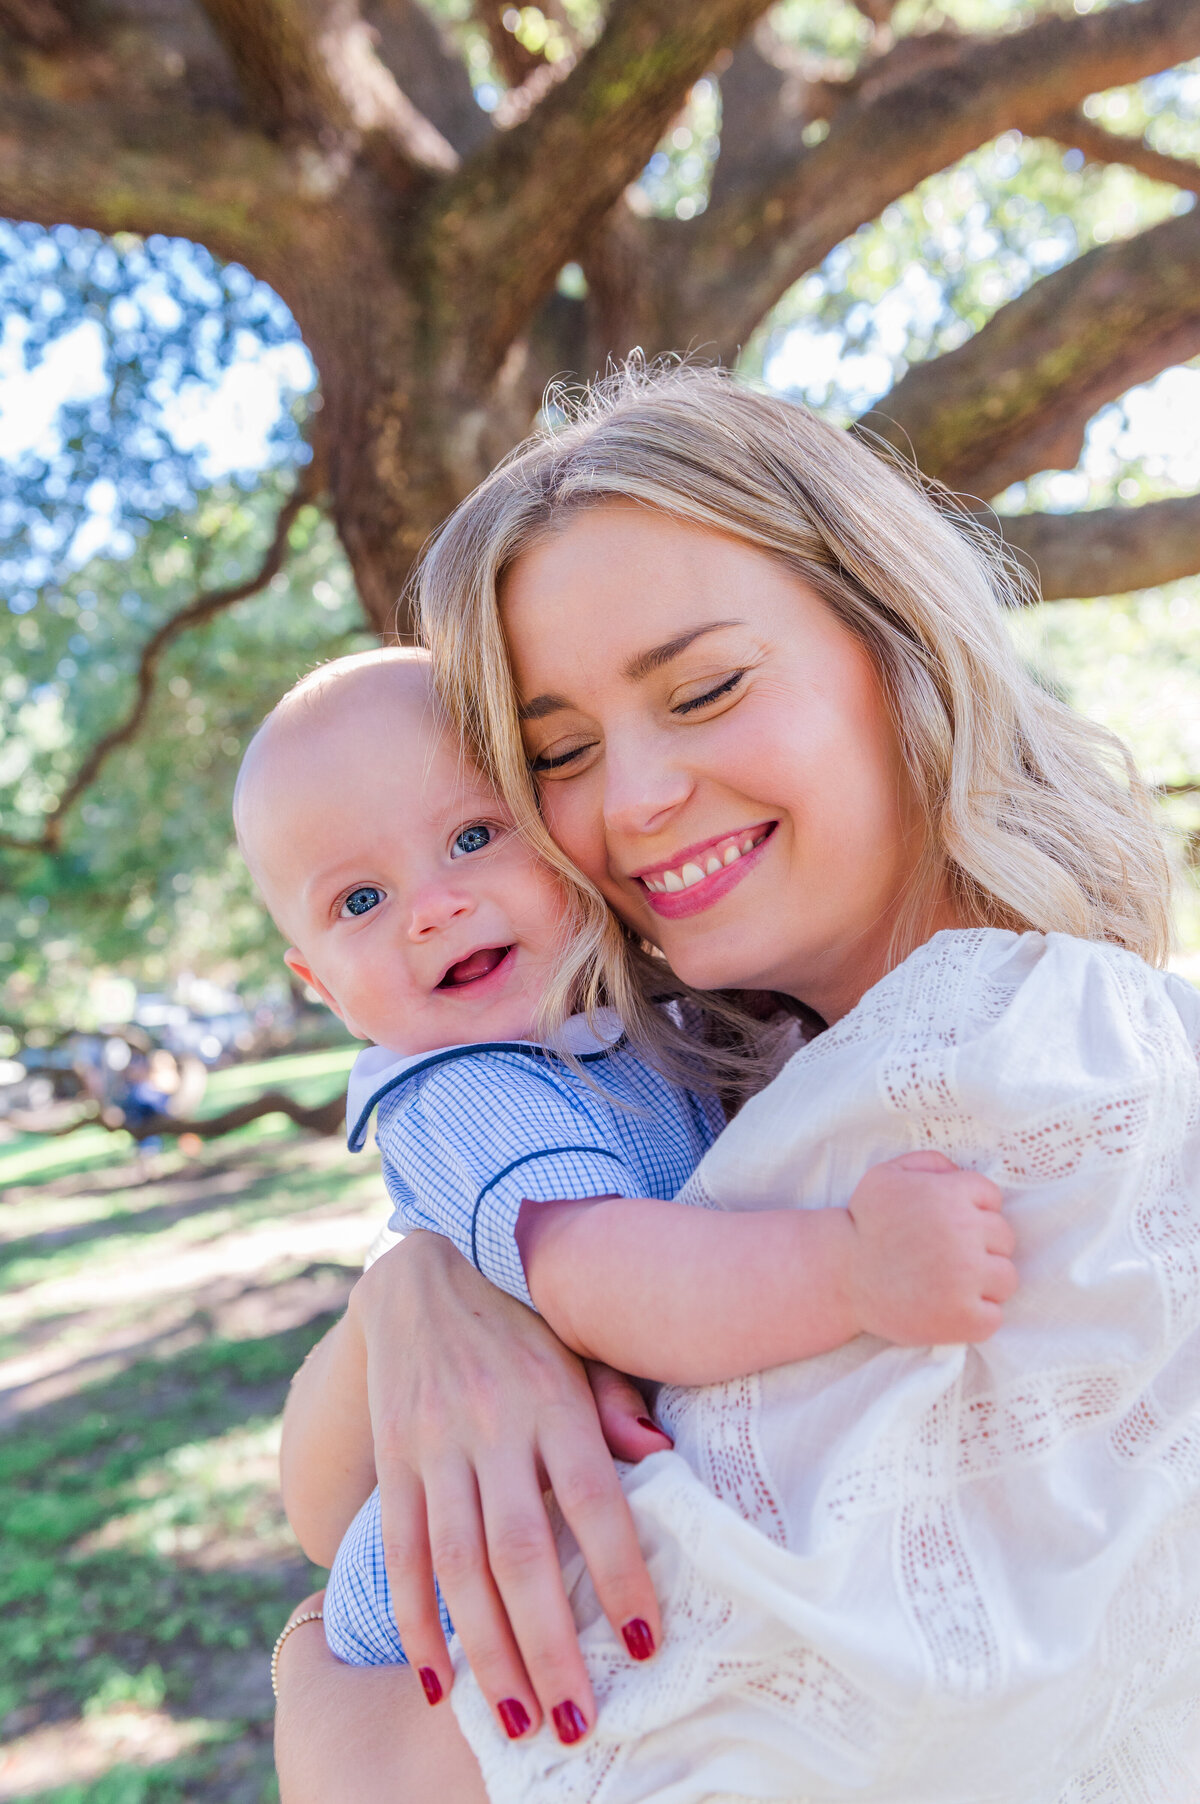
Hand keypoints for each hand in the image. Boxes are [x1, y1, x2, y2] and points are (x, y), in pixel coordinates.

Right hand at [348, 1232, 669, 1746]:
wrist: (420, 1276)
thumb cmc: (522, 1324)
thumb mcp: (578, 1345)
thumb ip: (615, 1401)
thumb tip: (662, 1452)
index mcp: (551, 1399)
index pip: (592, 1498)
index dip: (620, 1571)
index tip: (645, 1643)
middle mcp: (491, 1425)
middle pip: (520, 1550)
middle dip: (548, 1645)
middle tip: (576, 1720)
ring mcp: (435, 1445)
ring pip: (456, 1564)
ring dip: (486, 1651)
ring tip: (517, 1720)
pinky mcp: (393, 1460)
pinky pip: (399, 1551)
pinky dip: (414, 1620)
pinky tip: (438, 1680)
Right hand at [844, 1151, 1015, 1344]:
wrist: (840, 1278)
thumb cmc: (864, 1225)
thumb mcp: (886, 1175)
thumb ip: (929, 1163)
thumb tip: (959, 1172)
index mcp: (950, 1195)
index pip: (991, 1198)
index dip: (971, 1210)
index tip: (947, 1226)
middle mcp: (964, 1233)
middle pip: (1004, 1239)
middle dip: (980, 1245)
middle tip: (946, 1256)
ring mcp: (967, 1278)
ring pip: (1006, 1277)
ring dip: (984, 1281)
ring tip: (951, 1283)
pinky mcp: (965, 1318)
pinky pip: (994, 1315)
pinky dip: (977, 1315)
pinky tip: (949, 1307)